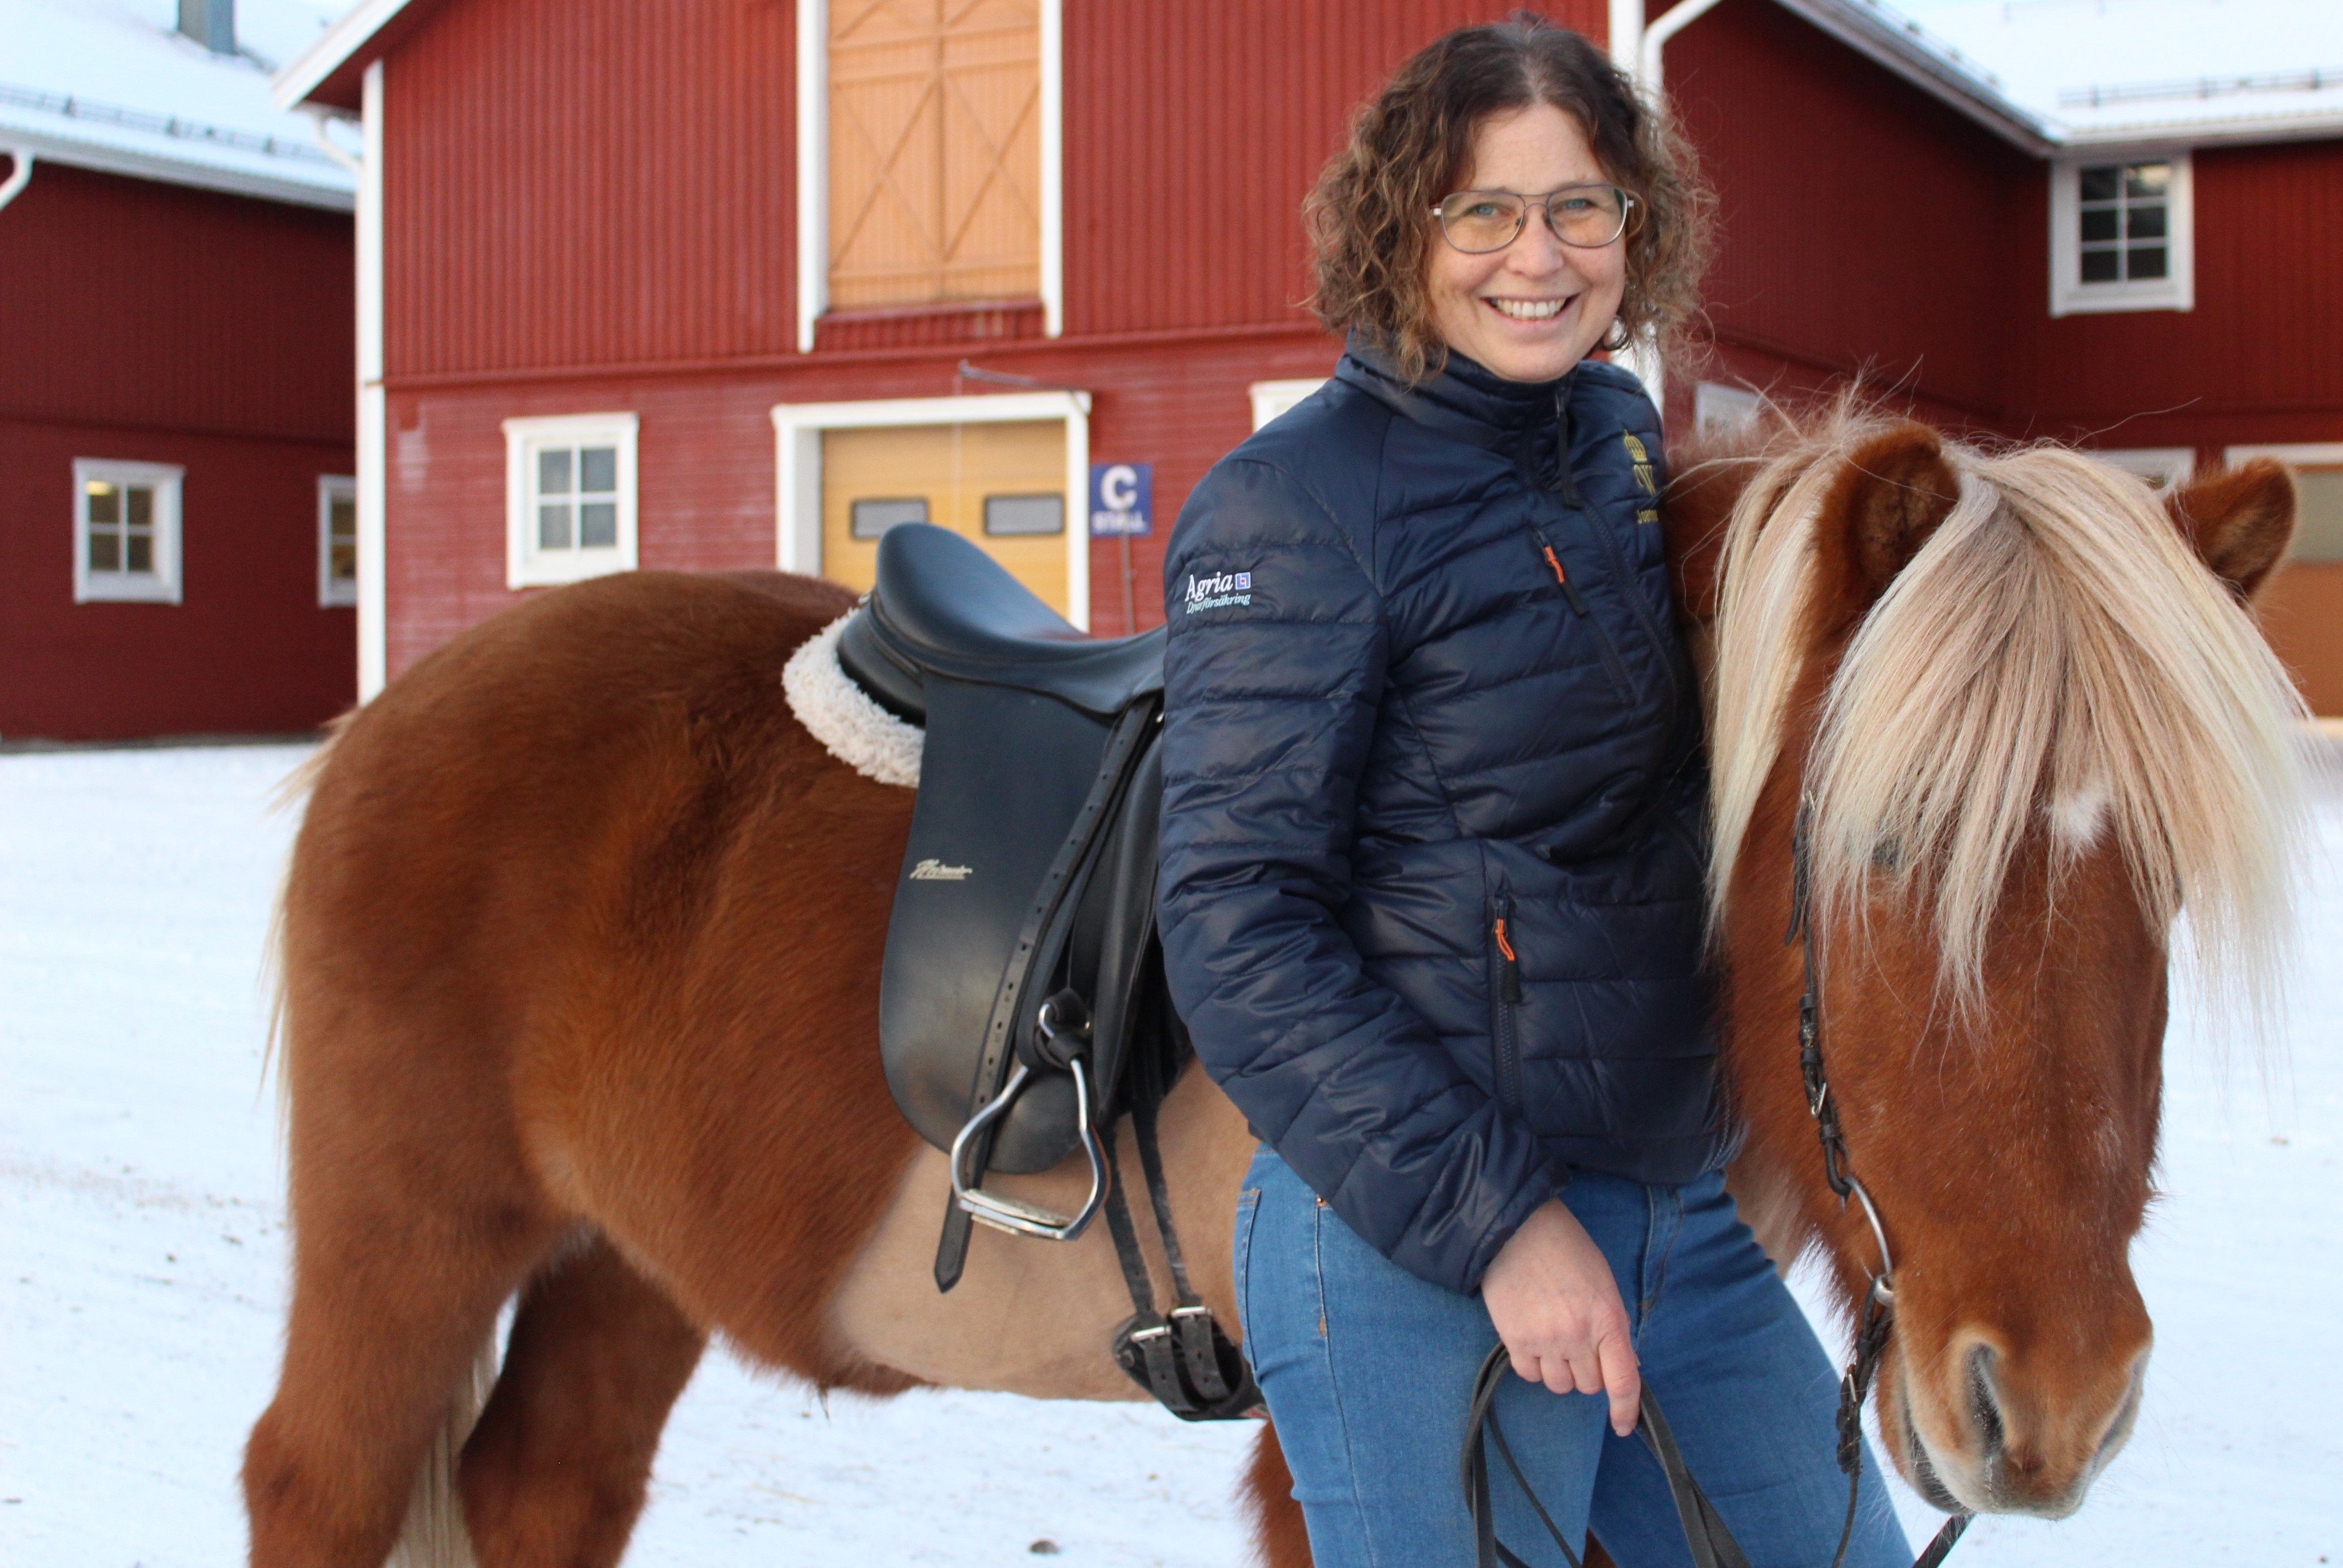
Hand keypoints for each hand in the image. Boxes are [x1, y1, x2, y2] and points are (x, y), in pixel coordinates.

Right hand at [1480, 1198, 1640, 1435]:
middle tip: (1579, 1344)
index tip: (1622, 1426)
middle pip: (1589, 1385)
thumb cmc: (1567, 1250)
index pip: (1623, 1382)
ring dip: (1560, 1370)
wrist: (1518, 1228)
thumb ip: (1612, 1326)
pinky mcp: (1515, 1340)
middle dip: (1588, 1371)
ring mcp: (1545, 1340)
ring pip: (1559, 1384)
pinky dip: (1535, 1366)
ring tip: (1553, 1339)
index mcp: (1608, 1320)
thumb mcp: (1604, 1284)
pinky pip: (1530, 1375)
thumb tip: (1621, 1363)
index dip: (1625, 1410)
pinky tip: (1533, 1340)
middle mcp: (1579, 1336)